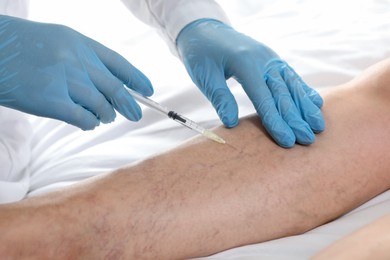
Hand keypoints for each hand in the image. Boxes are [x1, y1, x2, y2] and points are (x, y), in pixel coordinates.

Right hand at [0, 15, 152, 129]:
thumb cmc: (21, 48)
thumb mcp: (57, 42)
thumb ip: (83, 60)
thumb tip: (109, 87)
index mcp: (79, 42)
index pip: (118, 63)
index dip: (137, 78)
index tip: (149, 90)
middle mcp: (76, 60)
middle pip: (115, 89)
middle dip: (129, 105)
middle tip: (136, 115)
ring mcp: (64, 80)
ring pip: (101, 107)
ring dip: (105, 115)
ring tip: (101, 117)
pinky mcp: (50, 101)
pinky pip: (84, 119)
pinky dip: (89, 123)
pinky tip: (87, 123)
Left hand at [176, 19, 323, 147]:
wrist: (205, 30)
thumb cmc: (202, 54)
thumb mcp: (205, 75)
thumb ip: (220, 97)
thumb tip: (231, 123)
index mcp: (245, 63)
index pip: (263, 98)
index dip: (275, 121)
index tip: (286, 140)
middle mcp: (263, 60)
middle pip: (282, 93)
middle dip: (296, 119)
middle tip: (307, 140)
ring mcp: (270, 59)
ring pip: (292, 85)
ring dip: (306, 107)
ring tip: (319, 126)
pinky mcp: (272, 60)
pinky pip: (291, 77)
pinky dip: (304, 91)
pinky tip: (316, 103)